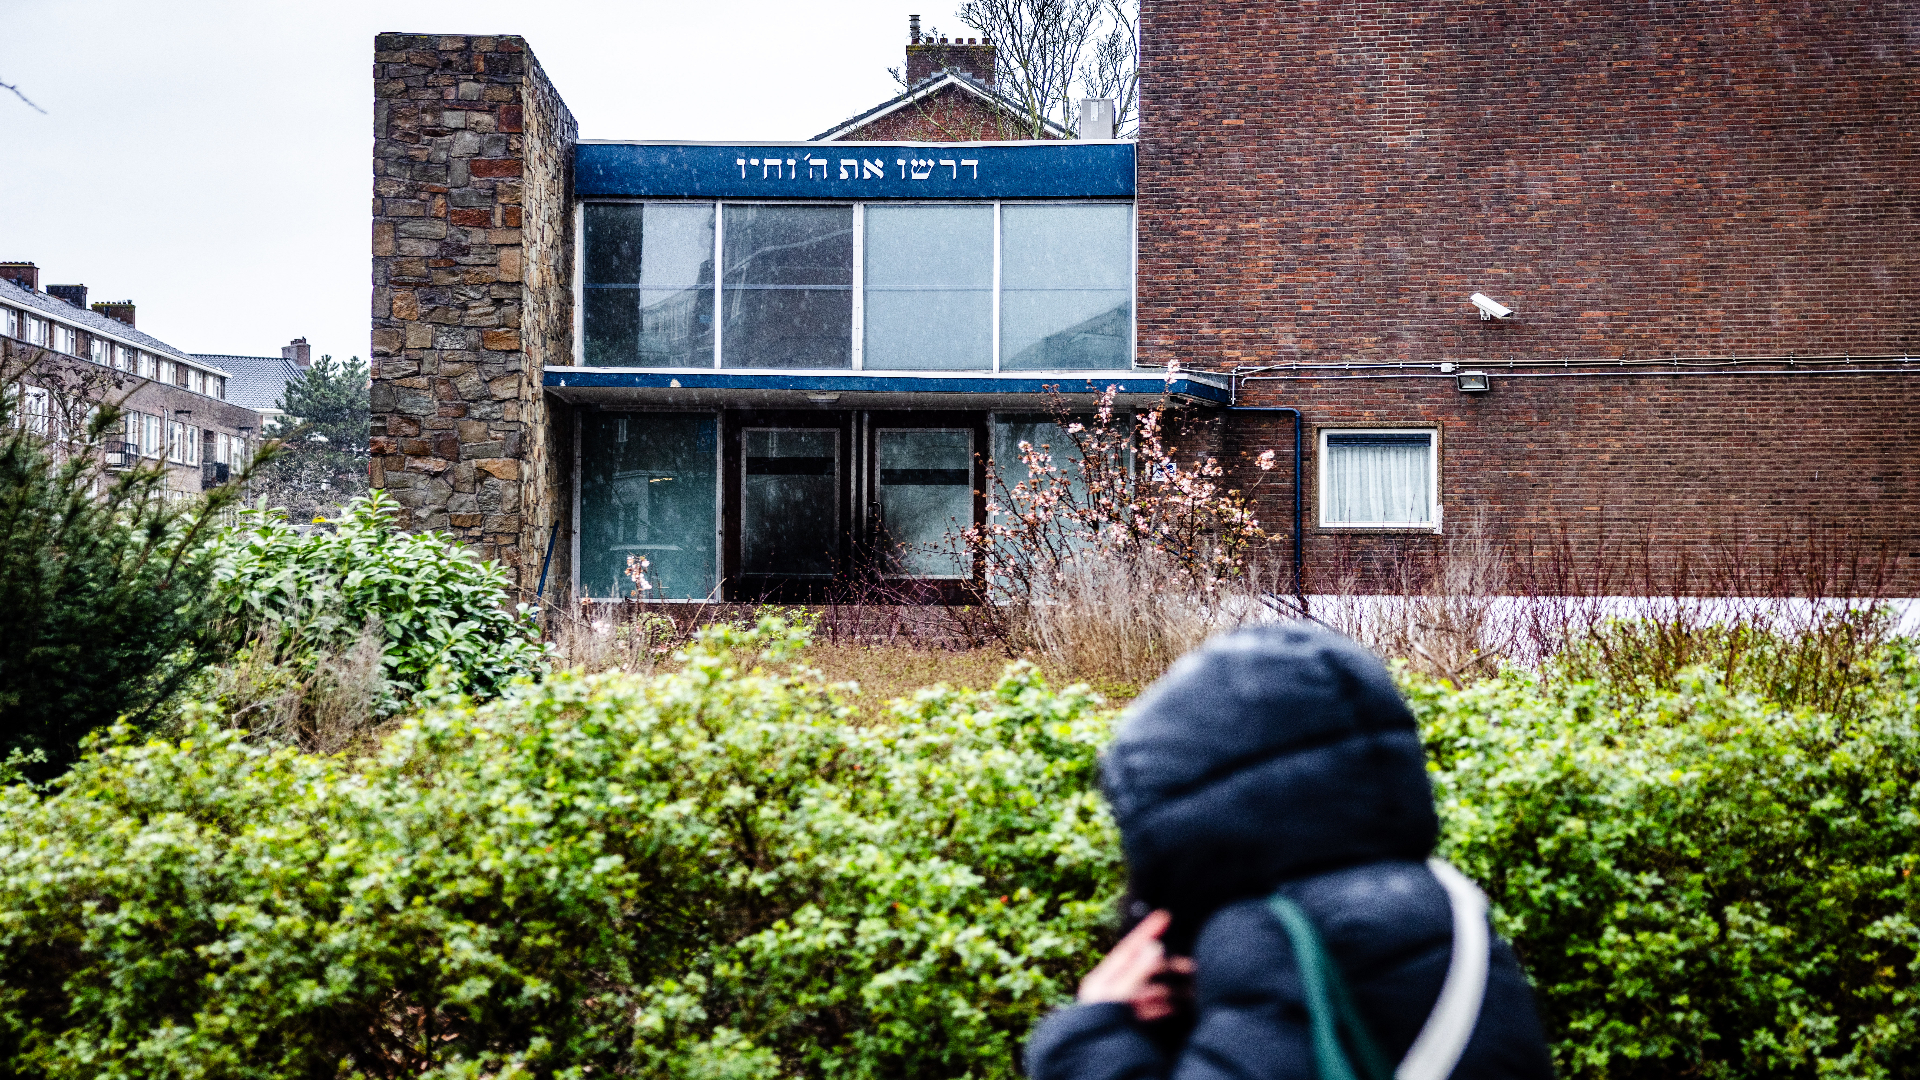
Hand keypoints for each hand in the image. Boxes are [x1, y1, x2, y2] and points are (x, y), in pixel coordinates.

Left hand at [1077, 909, 1197, 1021]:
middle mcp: (1110, 989)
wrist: (1093, 1065)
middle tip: (1191, 963)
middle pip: (1141, 969)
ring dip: (1169, 987)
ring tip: (1191, 984)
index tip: (1164, 915)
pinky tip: (1178, 1005)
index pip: (1128, 948)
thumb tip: (1155, 947)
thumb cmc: (1098, 1027)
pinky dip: (1164, 1005)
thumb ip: (1136, 973)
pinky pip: (1149, 1007)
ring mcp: (1119, 1006)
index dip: (1146, 931)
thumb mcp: (1117, 996)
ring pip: (1149, 988)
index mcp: (1102, 979)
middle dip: (1166, 965)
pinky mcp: (1128, 1022)